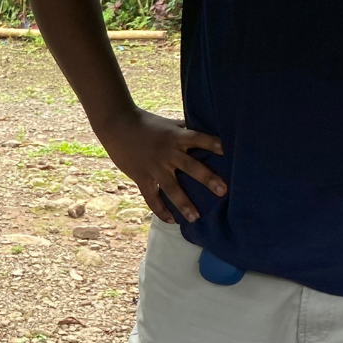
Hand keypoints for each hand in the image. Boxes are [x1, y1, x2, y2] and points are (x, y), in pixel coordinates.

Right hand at [91, 107, 225, 222]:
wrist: (116, 125)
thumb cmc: (145, 122)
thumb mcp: (168, 124)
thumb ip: (185, 130)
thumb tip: (205, 131)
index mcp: (175, 137)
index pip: (197, 139)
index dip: (211, 143)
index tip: (226, 150)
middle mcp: (167, 153)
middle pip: (190, 167)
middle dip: (207, 179)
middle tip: (222, 191)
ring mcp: (154, 167)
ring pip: (171, 188)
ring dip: (184, 203)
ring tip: (195, 218)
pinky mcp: (141, 177)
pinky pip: (152, 198)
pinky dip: (160, 210)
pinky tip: (172, 220)